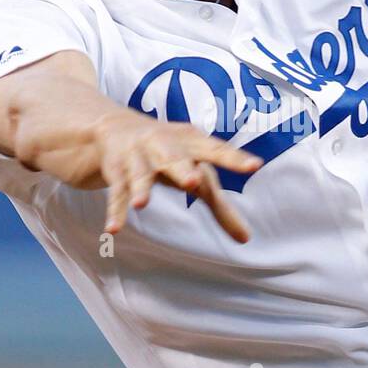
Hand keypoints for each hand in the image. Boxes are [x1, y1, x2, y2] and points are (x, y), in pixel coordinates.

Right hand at [92, 111, 263, 242]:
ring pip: (140, 174)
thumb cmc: (170, 155)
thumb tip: (246, 239)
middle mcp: (165, 146)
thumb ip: (221, 207)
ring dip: (141, 188)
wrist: (116, 128)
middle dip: (182, 169)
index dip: (234, 158)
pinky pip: (117, 193)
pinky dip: (115, 210)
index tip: (254, 165)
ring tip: (141, 205)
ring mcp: (138, 157)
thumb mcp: (196, 174)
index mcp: (192, 143)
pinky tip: (113, 229)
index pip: (216, 150)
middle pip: (175, 158)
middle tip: (193, 182)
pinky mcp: (117, 171)